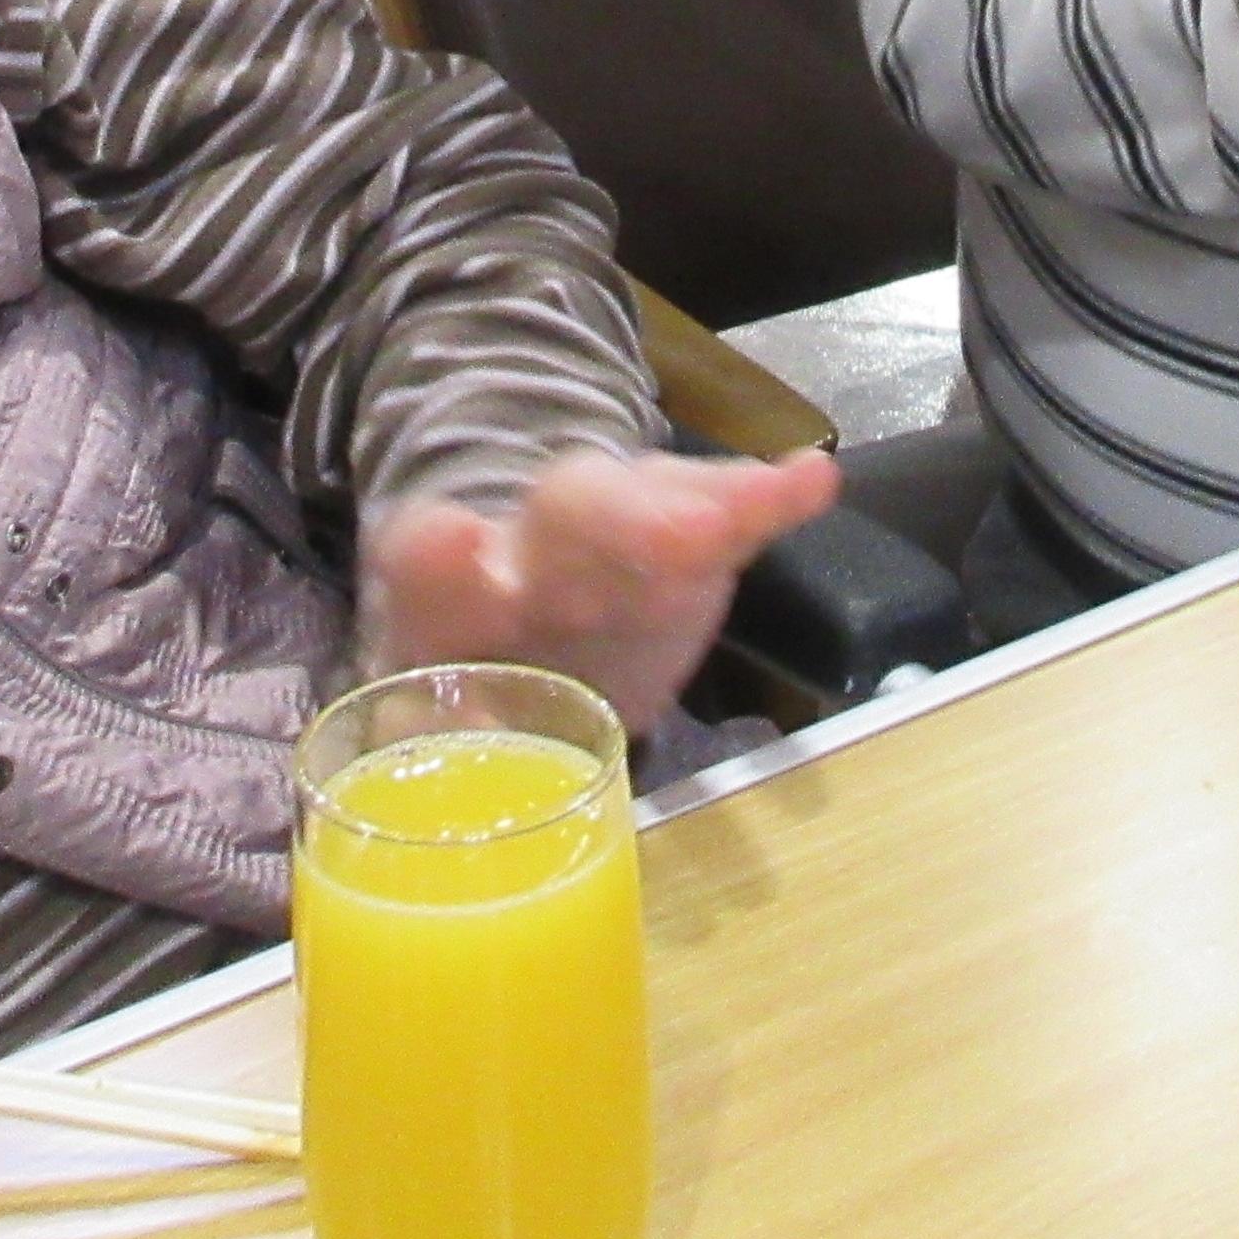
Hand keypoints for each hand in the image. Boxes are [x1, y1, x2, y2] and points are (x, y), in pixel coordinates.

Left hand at [362, 444, 844, 733]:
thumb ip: (429, 733)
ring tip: (740, 515)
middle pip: (566, 519)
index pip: (428, 559)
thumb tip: (430, 753)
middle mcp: (536, 543)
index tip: (453, 542)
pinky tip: (810, 484)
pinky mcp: (688, 544)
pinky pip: (730, 517)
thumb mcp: (434, 716)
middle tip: (677, 535)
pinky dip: (769, 500)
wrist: (523, 620)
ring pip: (652, 508)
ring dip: (699, 511)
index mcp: (449, 589)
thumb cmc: (472, 681)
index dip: (439, 556)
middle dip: (618, 525)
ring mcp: (617, 532)